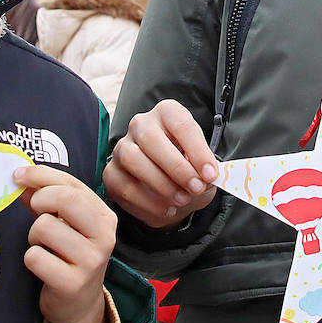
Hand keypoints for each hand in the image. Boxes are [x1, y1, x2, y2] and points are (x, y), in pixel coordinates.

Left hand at [13, 164, 114, 322]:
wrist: (79, 304)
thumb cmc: (69, 255)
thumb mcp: (66, 223)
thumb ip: (47, 198)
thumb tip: (21, 178)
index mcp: (104, 216)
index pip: (72, 184)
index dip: (40, 175)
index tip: (17, 176)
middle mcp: (104, 236)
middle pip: (65, 199)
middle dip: (40, 200)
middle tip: (34, 211)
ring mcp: (91, 261)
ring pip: (44, 227)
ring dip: (34, 235)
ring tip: (43, 246)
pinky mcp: (72, 283)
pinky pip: (35, 257)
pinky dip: (31, 259)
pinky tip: (43, 266)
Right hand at [103, 99, 216, 228]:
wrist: (171, 192)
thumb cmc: (189, 171)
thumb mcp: (204, 168)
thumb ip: (205, 170)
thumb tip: (205, 178)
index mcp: (167, 113)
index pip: (180, 124)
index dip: (197, 150)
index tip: (210, 174)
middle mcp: (141, 124)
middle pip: (150, 138)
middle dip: (176, 167)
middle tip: (195, 188)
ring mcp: (122, 147)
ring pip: (133, 159)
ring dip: (161, 185)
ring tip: (181, 200)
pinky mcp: (111, 173)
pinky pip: (124, 186)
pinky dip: (148, 203)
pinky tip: (166, 209)